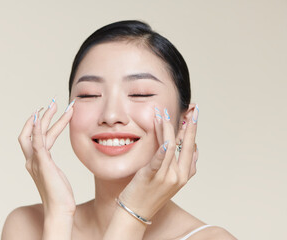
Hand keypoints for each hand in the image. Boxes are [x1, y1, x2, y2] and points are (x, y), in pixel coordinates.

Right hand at [18, 99, 75, 216]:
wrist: (59, 209)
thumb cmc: (60, 194)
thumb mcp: (55, 174)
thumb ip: (51, 164)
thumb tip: (52, 160)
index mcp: (36, 161)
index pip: (36, 137)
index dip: (41, 124)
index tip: (49, 112)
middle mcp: (32, 160)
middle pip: (33, 132)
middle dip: (43, 116)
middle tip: (52, 103)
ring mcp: (35, 162)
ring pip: (36, 134)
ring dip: (44, 118)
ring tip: (54, 106)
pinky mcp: (42, 164)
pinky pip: (37, 143)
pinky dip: (37, 130)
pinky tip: (40, 119)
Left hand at [118, 104, 198, 219]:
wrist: (136, 212)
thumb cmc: (150, 193)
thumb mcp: (169, 179)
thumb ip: (177, 163)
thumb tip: (188, 148)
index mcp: (184, 175)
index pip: (192, 148)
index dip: (193, 131)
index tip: (194, 116)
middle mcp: (178, 176)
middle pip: (186, 146)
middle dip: (190, 126)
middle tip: (193, 109)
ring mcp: (165, 177)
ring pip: (170, 147)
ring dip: (168, 128)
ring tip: (163, 113)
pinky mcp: (150, 177)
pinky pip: (158, 162)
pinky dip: (162, 152)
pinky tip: (165, 142)